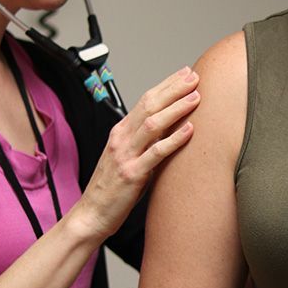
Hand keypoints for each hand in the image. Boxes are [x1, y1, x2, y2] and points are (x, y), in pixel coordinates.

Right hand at [73, 66, 199, 239]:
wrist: (92, 213)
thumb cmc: (111, 187)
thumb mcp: (126, 157)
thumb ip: (144, 141)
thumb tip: (168, 127)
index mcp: (120, 132)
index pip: (145, 100)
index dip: (166, 85)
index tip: (185, 74)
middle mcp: (121, 139)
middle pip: (149, 105)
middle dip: (173, 89)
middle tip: (194, 77)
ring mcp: (126, 155)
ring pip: (153, 123)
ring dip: (176, 108)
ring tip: (195, 97)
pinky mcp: (133, 174)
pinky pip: (156, 153)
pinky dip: (174, 139)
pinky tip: (189, 130)